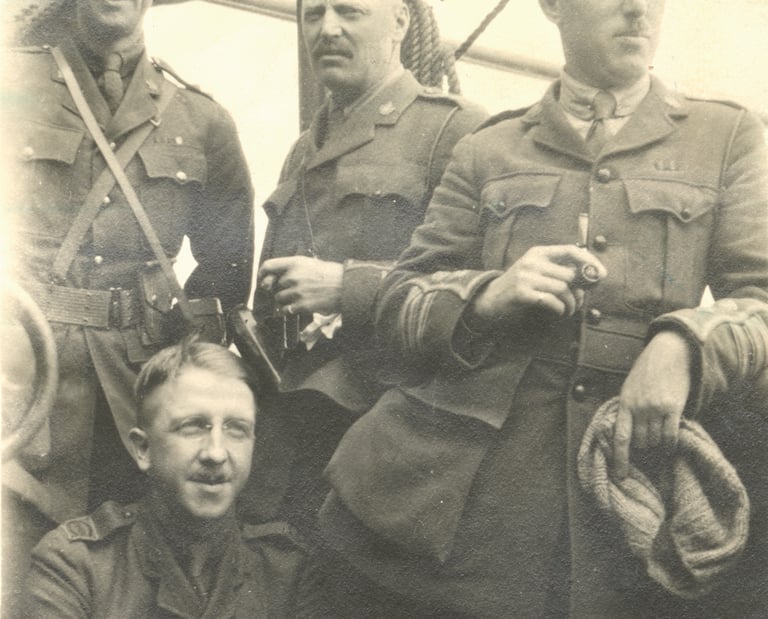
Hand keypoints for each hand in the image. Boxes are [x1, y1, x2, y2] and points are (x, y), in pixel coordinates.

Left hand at [258, 256, 343, 315]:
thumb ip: (294, 268)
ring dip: (285, 301)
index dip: (262, 273)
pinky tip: (298, 307)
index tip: (262, 279)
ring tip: (298, 299)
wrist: (347, 287)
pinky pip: (285, 310)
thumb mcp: (312, 263)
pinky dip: (288, 310)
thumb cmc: (332, 275)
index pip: (269, 265)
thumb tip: (279, 277)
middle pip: (275, 285)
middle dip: (281, 290)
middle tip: (293, 291)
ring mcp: (297, 291)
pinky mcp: (301, 305)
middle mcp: (293, 276)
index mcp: (296, 263)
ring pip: (279, 298)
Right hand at [468, 245, 606, 327]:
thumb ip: (559, 271)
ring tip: (567, 310)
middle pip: (569, 275)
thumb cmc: (519, 288)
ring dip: (570, 304)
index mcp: (538, 252)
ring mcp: (525, 276)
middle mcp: (532, 261)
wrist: (490, 300)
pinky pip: (552, 301)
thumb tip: (590, 277)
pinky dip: (560, 310)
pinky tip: (558, 312)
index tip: (602, 275)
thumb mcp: (536, 272)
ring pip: (563, 289)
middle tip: (577, 303)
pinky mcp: (521, 293)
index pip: (570, 249)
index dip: (589, 261)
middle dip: (579, 292)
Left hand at [613, 331, 691, 478]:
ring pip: (656, 440)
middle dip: (643, 445)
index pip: (620, 438)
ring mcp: (657, 408)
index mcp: (624, 403)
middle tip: (647, 439)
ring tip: (658, 432)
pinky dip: (670, 443)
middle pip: (641, 442)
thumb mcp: (629, 388)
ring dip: (657, 442)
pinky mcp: (674, 407)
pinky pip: (671, 435)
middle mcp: (639, 407)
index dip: (620, 459)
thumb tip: (624, 434)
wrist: (668, 353)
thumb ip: (627, 409)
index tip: (620, 476)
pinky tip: (670, 443)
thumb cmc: (646, 371)